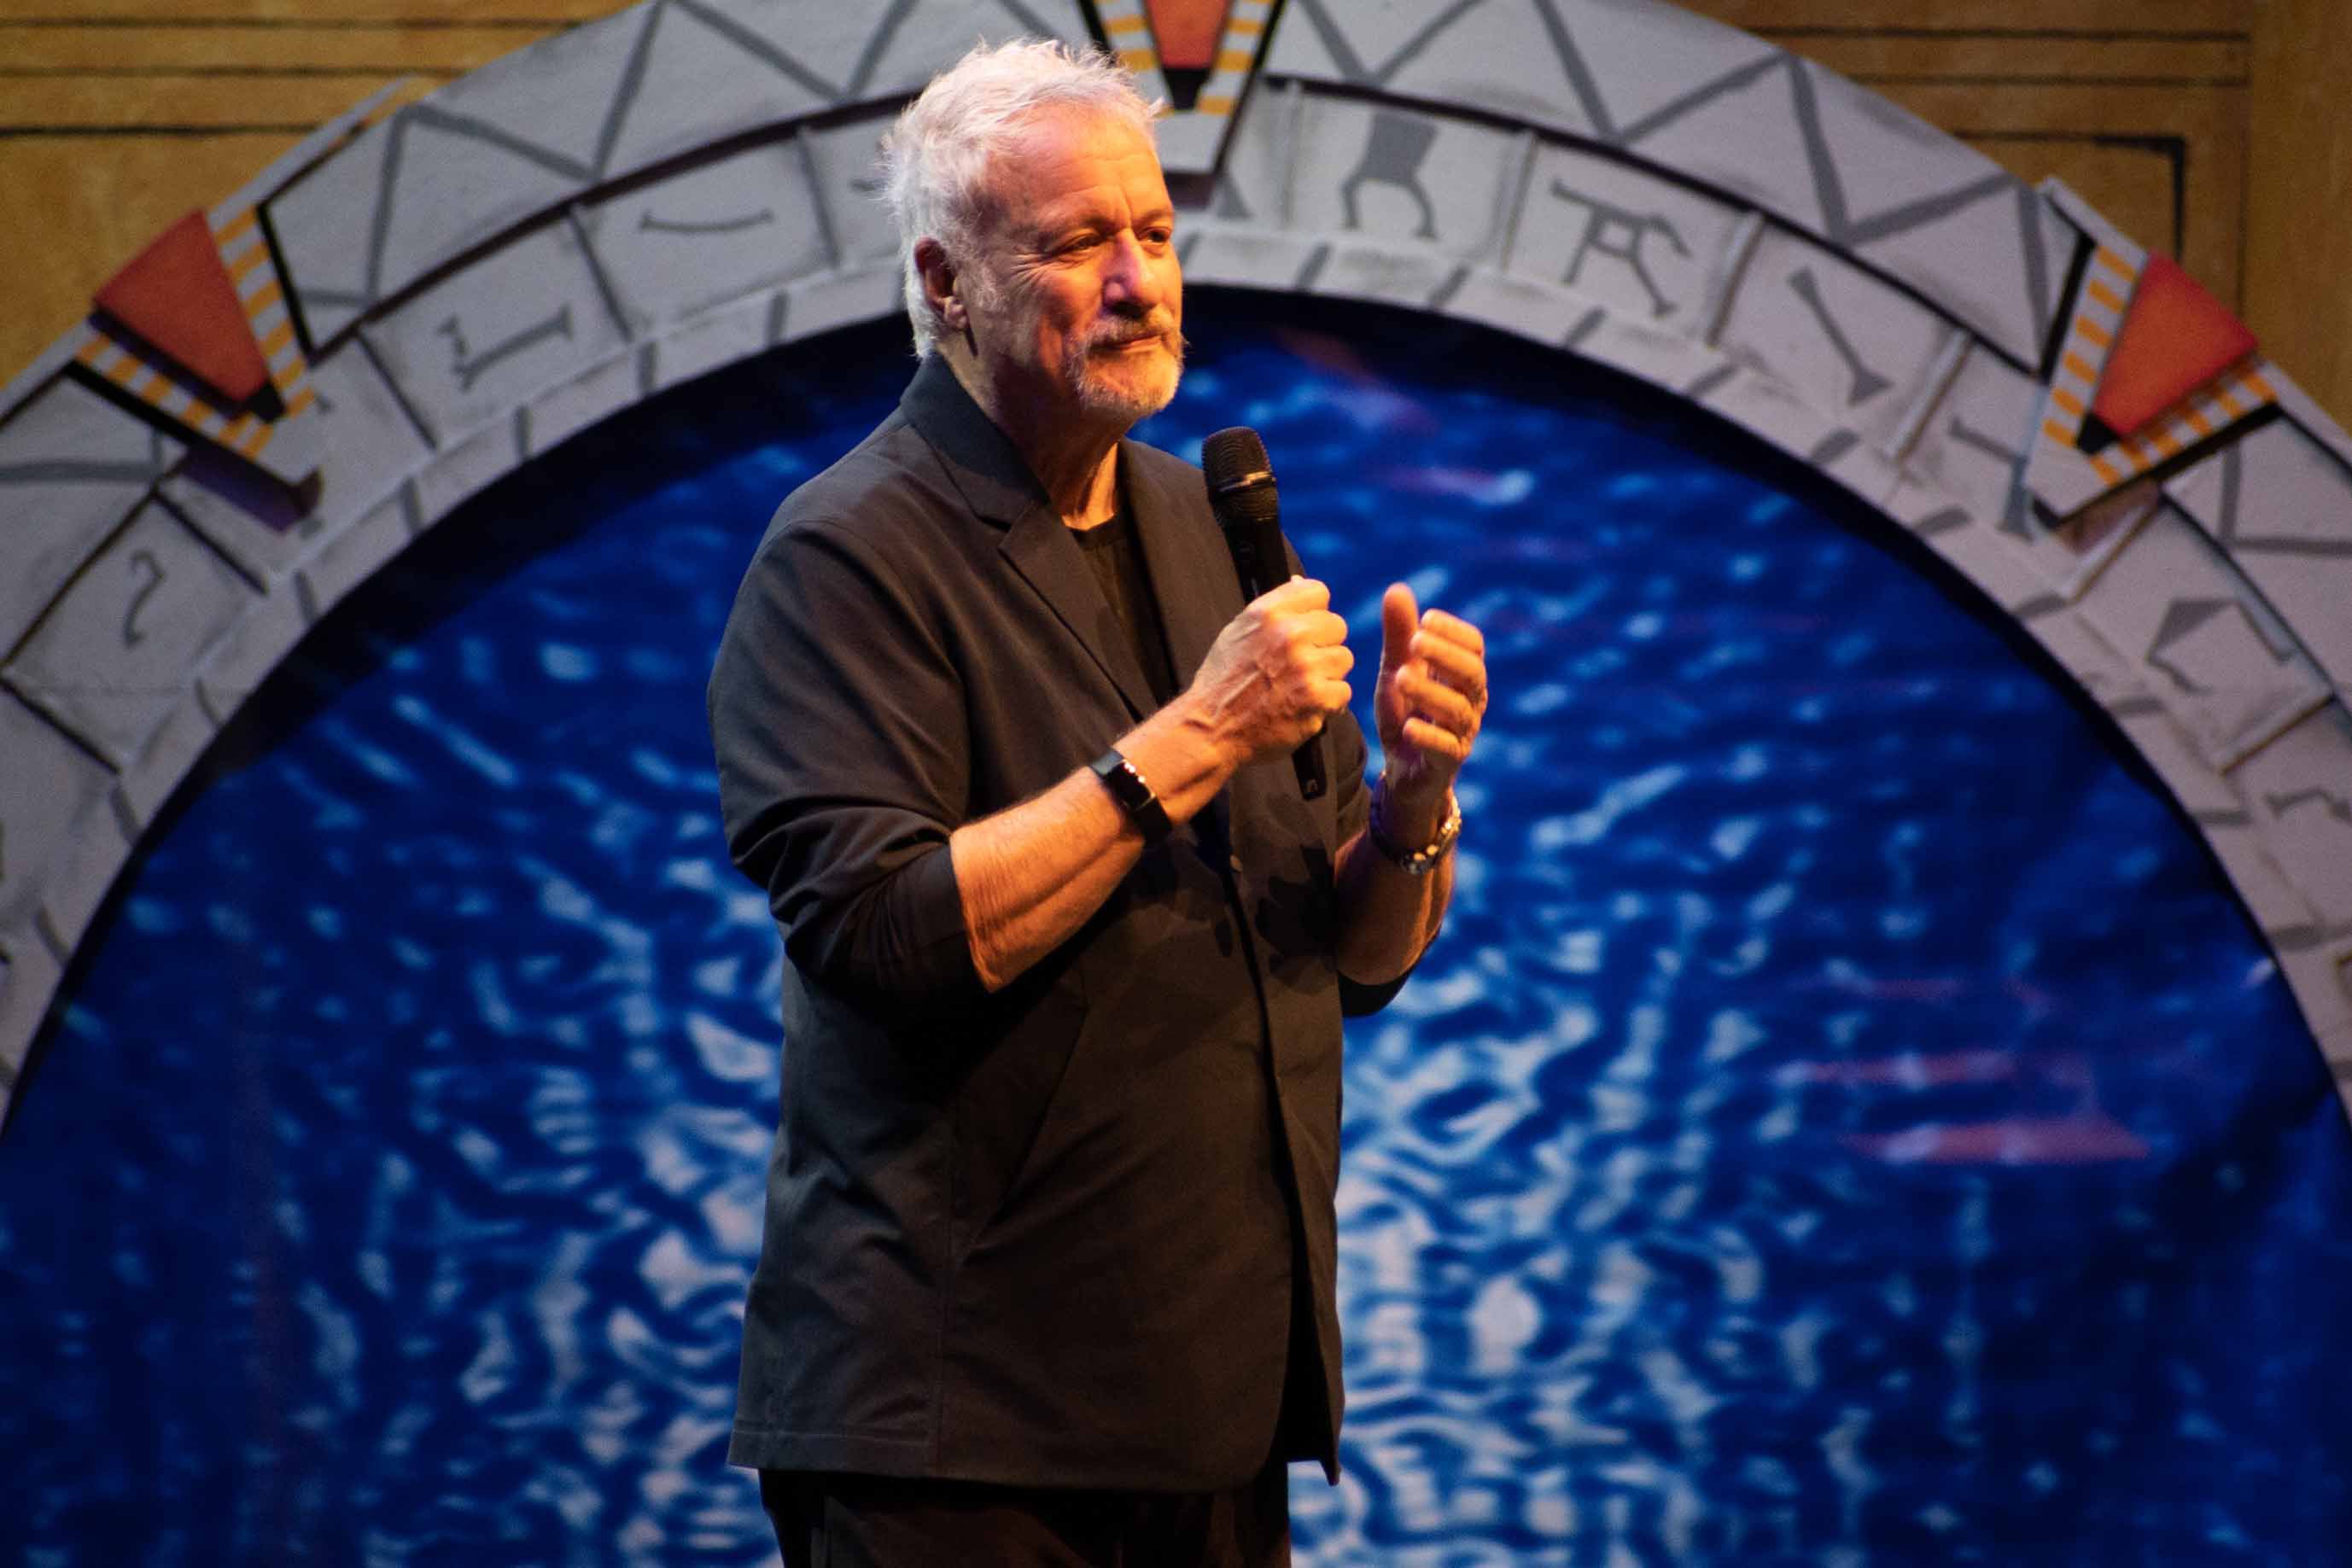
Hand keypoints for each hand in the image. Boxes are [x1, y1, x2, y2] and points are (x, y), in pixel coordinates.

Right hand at [1185, 576, 1353, 767]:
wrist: (1210, 730)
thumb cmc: (1224, 681)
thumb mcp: (1239, 632)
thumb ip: (1274, 609)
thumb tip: (1300, 583)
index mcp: (1269, 612)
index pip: (1318, 592)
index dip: (1313, 613)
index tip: (1303, 632)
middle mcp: (1289, 633)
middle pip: (1337, 626)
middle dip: (1323, 646)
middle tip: (1299, 666)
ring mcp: (1305, 666)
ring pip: (1344, 659)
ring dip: (1327, 675)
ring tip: (1299, 687)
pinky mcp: (1317, 697)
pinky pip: (1344, 691)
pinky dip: (1328, 703)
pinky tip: (1304, 706)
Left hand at [1374, 582, 1486, 826]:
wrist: (1402, 770)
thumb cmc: (1406, 713)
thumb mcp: (1397, 671)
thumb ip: (1398, 636)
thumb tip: (1398, 589)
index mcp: (1462, 676)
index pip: (1473, 647)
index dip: (1453, 631)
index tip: (1425, 619)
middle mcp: (1470, 702)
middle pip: (1472, 674)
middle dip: (1446, 655)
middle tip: (1415, 641)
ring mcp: (1462, 733)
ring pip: (1458, 710)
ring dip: (1430, 691)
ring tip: (1400, 678)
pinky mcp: (1447, 762)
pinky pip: (1446, 749)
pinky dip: (1428, 736)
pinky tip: (1408, 726)